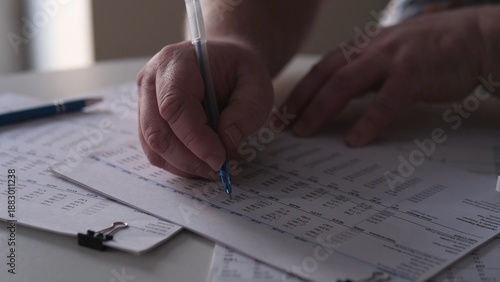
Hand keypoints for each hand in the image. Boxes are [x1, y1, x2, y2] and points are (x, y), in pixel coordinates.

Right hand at [137, 41, 273, 178]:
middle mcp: (151, 81)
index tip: (220, 158)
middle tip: (219, 169)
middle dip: (189, 158)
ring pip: (153, 146)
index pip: (174, 105)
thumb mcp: (257, 82)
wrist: (224, 63)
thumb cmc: (238, 70)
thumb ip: (248, 109)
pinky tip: (201, 164)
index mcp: (175, 62)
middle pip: (157, 131)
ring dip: (184, 165)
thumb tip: (227, 141)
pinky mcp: (148, 122)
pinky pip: (156, 152)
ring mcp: (145, 103)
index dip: (195, 138)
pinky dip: (179, 164)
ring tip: (213, 168)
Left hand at [285, 7, 486, 145]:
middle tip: (283, 125)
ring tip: (305, 131)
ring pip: (345, 84)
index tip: (284, 112)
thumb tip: (341, 99)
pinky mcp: (414, 74)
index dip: (301, 90)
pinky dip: (367, 122)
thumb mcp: (390, 56)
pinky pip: (385, 101)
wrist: (474, 38)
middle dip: (301, 102)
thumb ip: (366, 74)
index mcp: (364, 46)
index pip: (323, 68)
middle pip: (326, 76)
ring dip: (321, 110)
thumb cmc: (432, 50)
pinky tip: (354, 140)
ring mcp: (391, 59)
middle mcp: (371, 49)